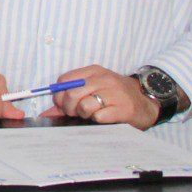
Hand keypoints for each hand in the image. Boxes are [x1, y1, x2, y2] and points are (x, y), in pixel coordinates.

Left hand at [44, 65, 159, 129]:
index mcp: (94, 71)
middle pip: (72, 94)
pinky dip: (98, 120)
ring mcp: (115, 93)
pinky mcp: (124, 109)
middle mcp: (104, 79)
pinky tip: (104, 118)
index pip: (65, 80)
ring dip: (84, 114)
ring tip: (91, 114)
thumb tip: (45, 114)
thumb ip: (70, 97)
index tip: (62, 104)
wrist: (146, 103)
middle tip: (76, 113)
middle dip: (69, 108)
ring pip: (84, 105)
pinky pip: (99, 116)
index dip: (59, 95)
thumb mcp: (95, 89)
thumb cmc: (115, 96)